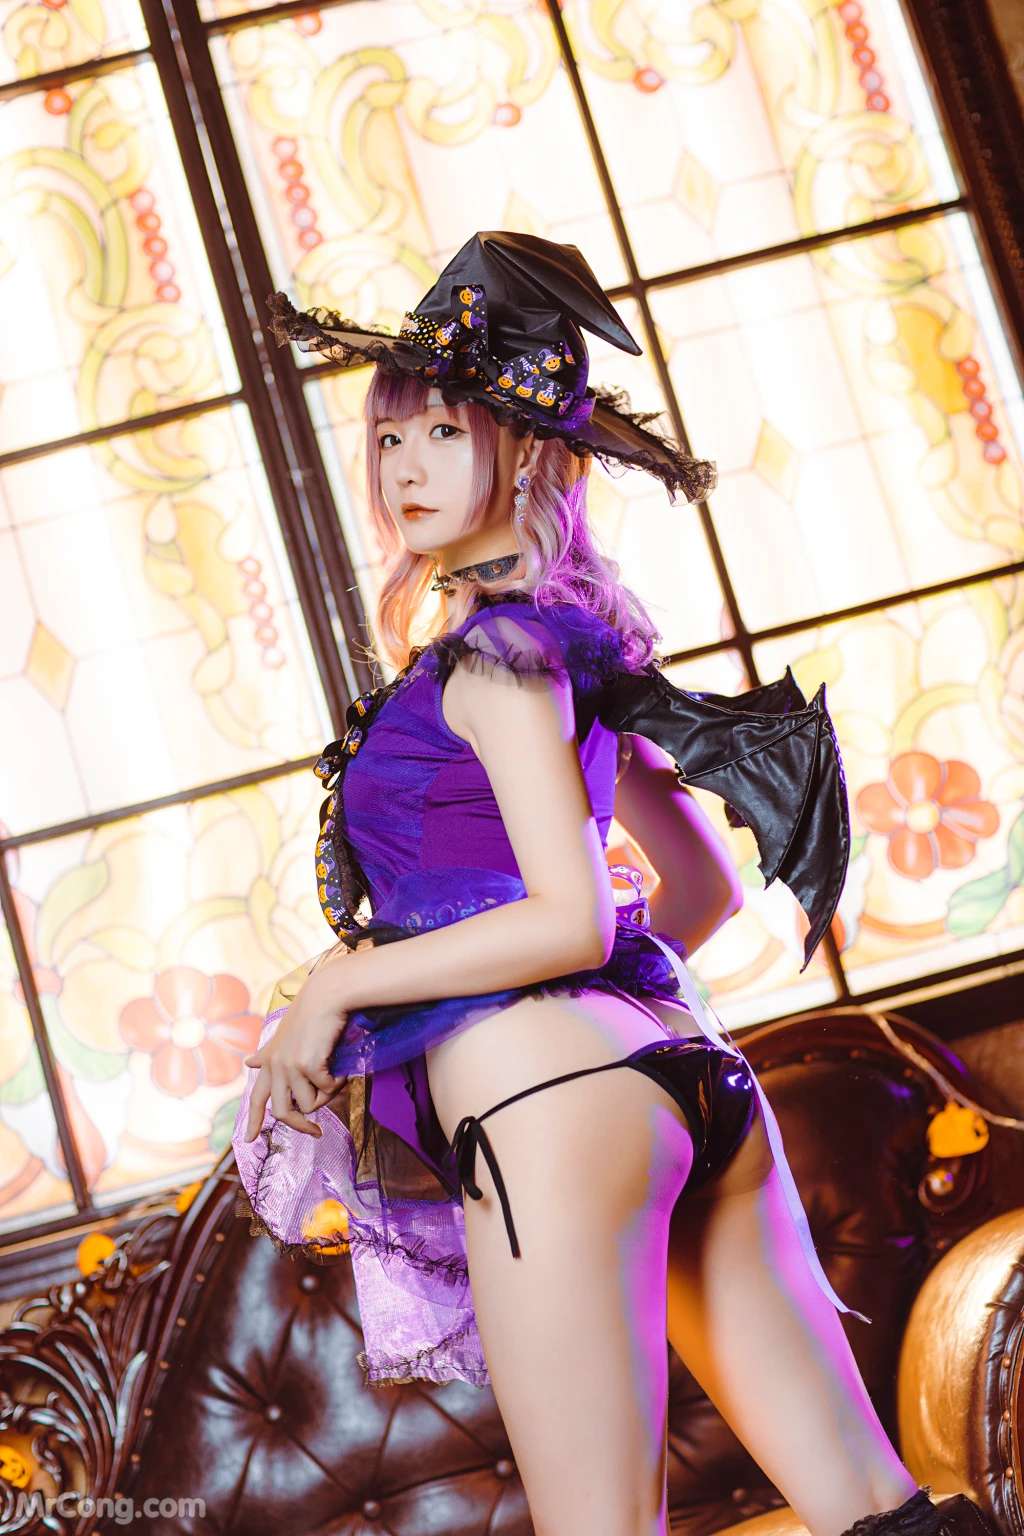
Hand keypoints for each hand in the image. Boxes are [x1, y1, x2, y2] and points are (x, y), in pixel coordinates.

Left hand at [241, 947, 356, 1141]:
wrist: (326, 996)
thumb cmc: (310, 1012)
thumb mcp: (284, 1035)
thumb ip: (268, 1052)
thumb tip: (249, 1062)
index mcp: (269, 1061)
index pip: (257, 1097)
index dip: (253, 1120)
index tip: (247, 1140)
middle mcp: (276, 1066)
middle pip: (283, 1112)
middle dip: (301, 1126)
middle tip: (316, 1133)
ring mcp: (291, 1067)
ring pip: (309, 1104)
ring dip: (327, 1096)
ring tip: (335, 1078)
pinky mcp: (308, 1066)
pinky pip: (327, 1090)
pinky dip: (338, 1083)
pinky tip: (341, 1070)